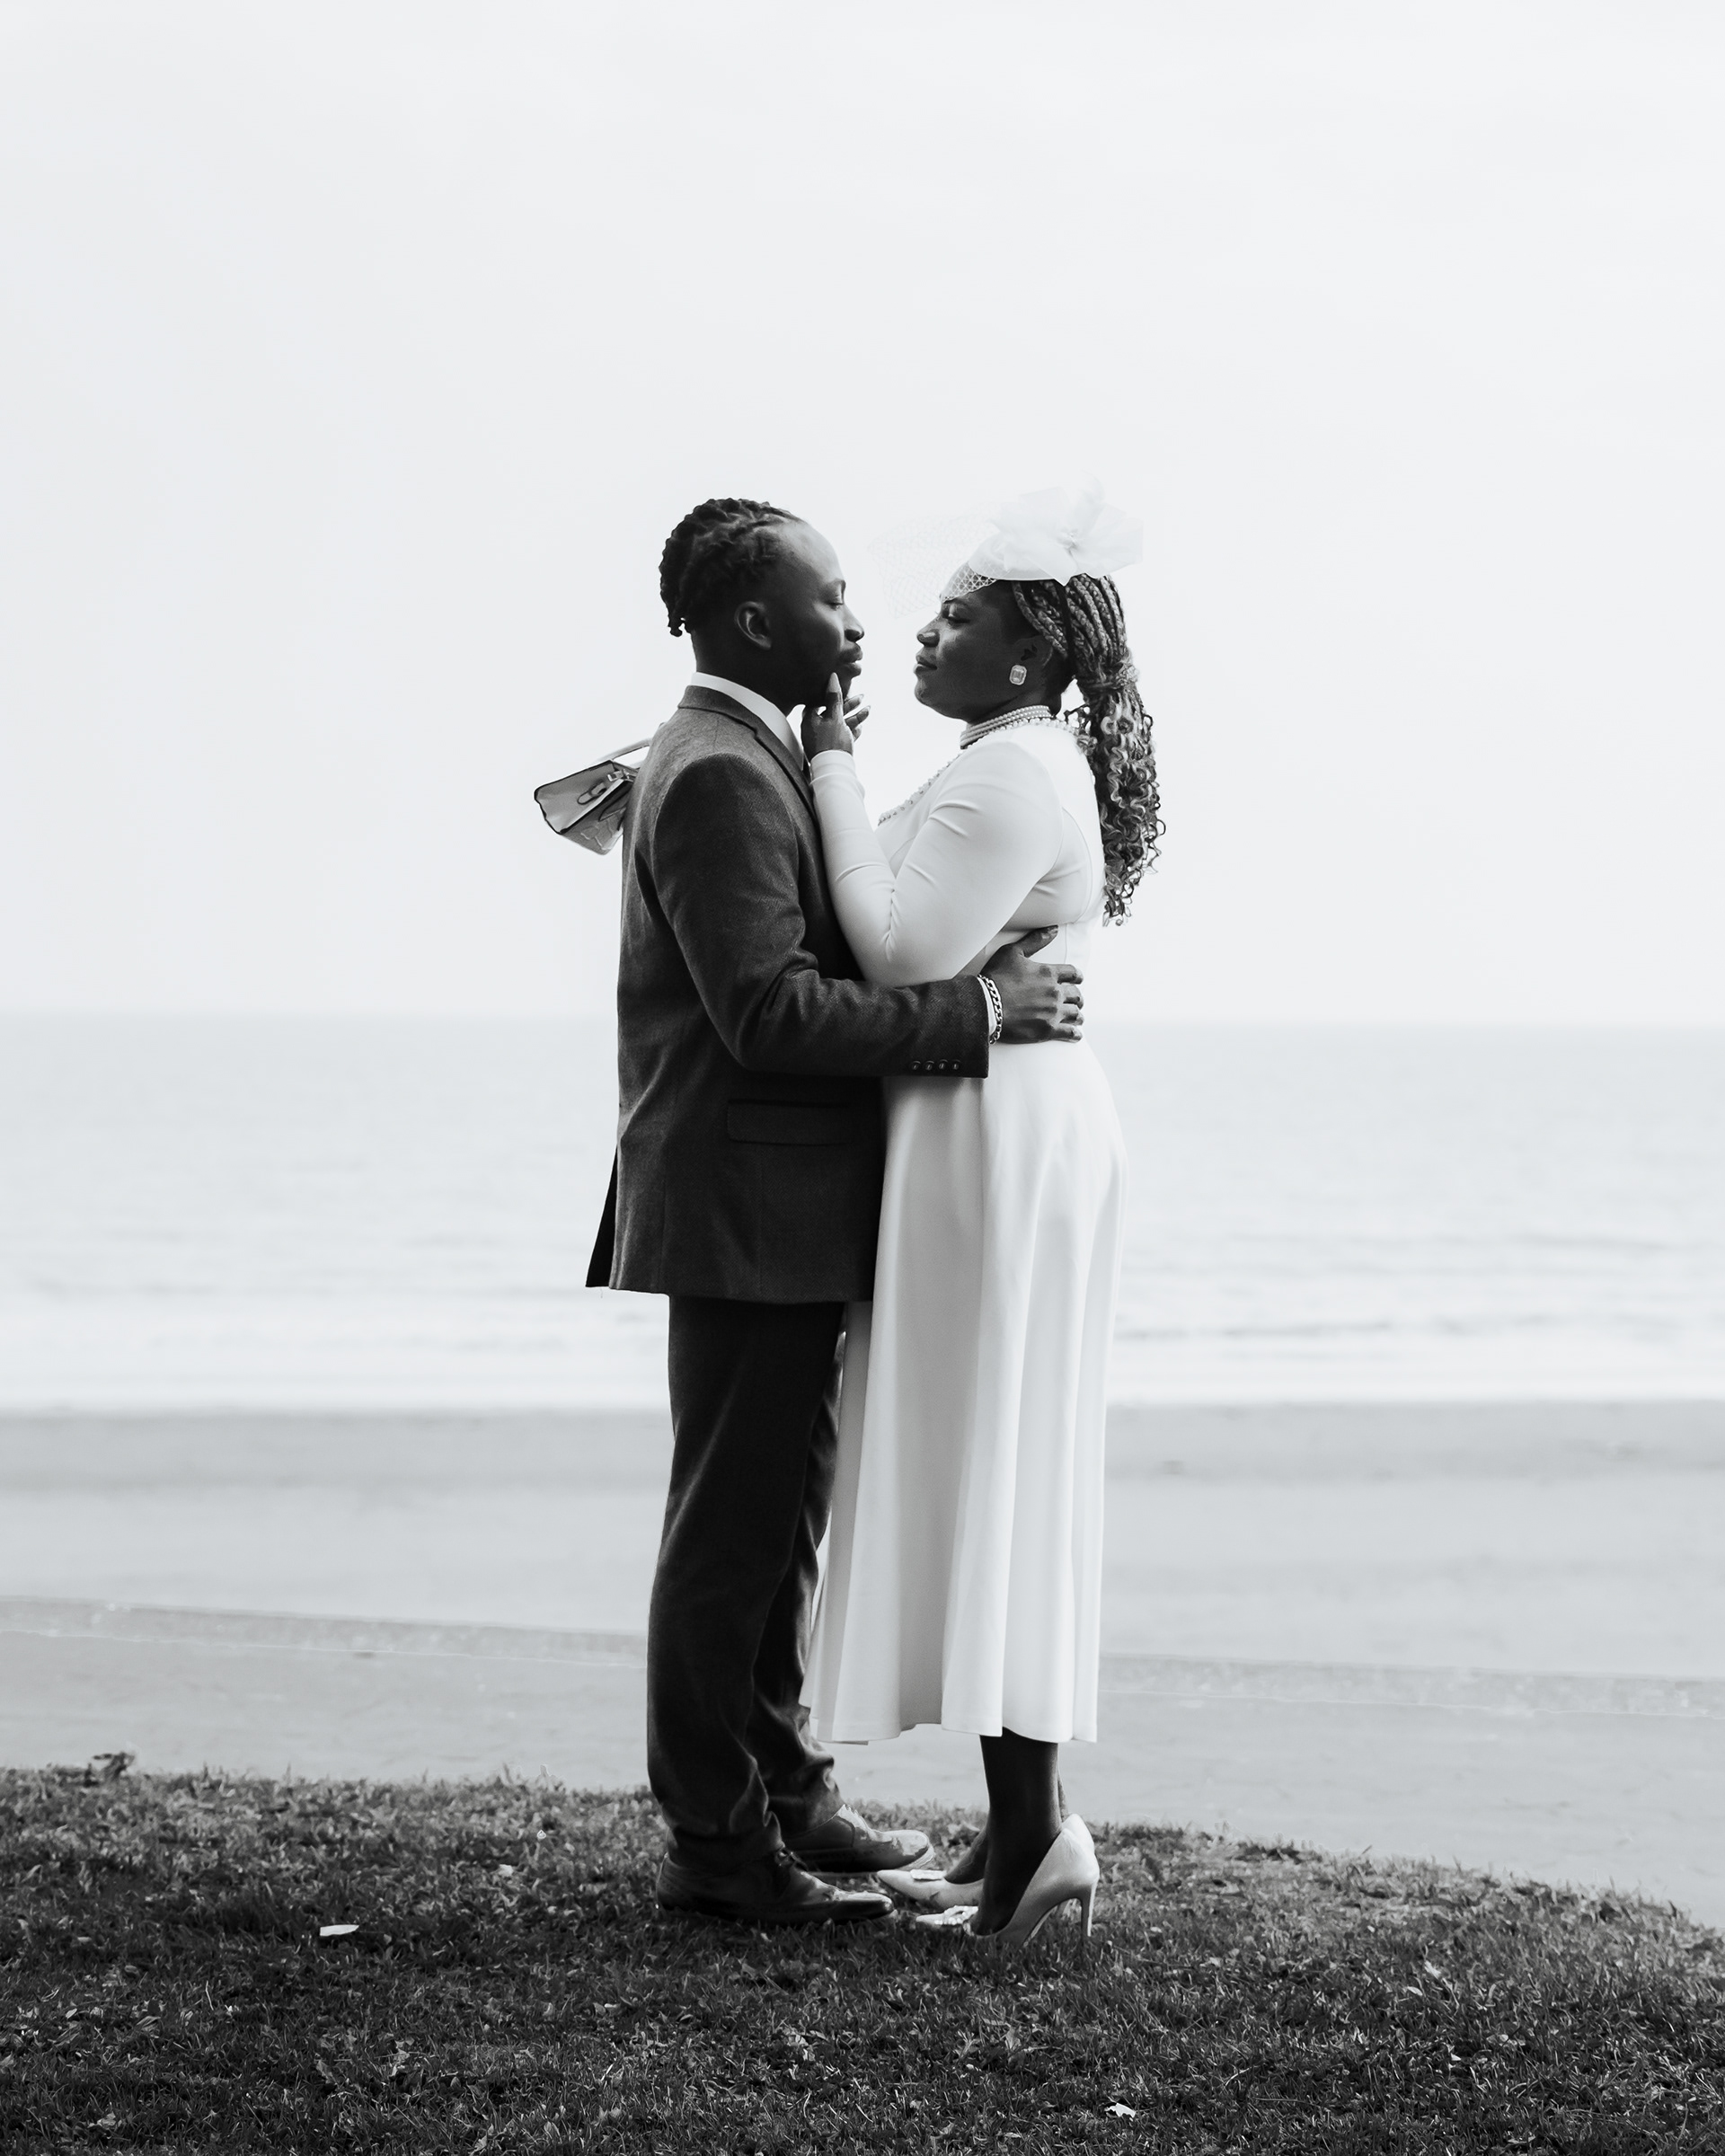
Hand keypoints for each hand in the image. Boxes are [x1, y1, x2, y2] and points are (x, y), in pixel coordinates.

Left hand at [800, 673, 868, 759]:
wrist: (835, 771)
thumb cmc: (832, 743)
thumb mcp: (835, 717)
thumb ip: (834, 698)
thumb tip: (832, 678)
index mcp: (809, 720)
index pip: (820, 701)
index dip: (833, 693)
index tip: (845, 687)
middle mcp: (814, 729)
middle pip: (832, 712)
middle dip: (849, 705)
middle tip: (862, 696)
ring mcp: (823, 740)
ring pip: (840, 724)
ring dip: (855, 716)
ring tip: (869, 709)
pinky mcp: (832, 749)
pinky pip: (842, 736)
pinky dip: (851, 731)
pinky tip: (861, 727)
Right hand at [983, 929, 1083, 1043]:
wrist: (986, 1004)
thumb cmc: (996, 977)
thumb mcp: (1013, 952)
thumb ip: (1035, 940)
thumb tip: (1054, 929)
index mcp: (1049, 973)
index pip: (1073, 974)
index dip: (1077, 977)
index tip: (1077, 980)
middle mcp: (1055, 992)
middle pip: (1076, 995)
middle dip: (1077, 997)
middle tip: (1076, 1000)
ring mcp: (1053, 1012)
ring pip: (1075, 1013)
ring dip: (1078, 1015)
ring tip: (1077, 1017)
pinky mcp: (1047, 1030)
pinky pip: (1069, 1032)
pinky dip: (1074, 1034)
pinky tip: (1076, 1034)